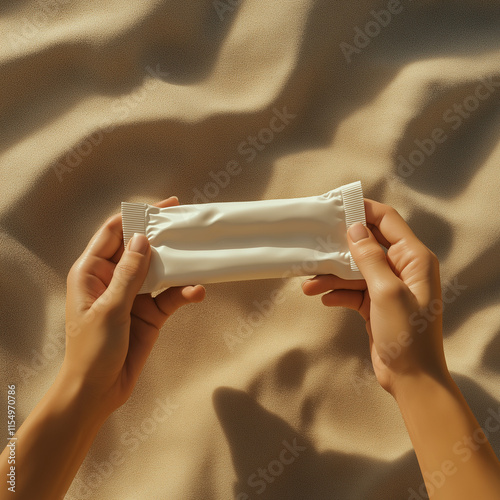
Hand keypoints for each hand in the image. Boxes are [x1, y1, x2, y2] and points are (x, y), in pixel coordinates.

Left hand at [62, 196, 205, 417]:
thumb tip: (142, 238)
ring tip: (197, 254)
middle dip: (162, 235)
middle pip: (140, 247)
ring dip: (177, 263)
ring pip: (159, 269)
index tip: (163, 206)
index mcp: (92, 271)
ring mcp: (133, 295)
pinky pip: (170, 296)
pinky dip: (184, 291)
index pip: (114, 232)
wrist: (98, 391)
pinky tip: (197, 291)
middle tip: (188, 223)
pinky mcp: (150, 313)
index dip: (136, 216)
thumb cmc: (91, 350)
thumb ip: (128, 274)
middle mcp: (113, 278)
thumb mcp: (109, 309)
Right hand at [302, 199, 447, 396]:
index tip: (337, 206)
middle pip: (367, 246)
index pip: (387, 221)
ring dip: (332, 276)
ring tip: (308, 284)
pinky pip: (353, 290)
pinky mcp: (376, 304)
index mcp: (414, 259)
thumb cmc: (407, 335)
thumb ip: (370, 258)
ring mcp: (388, 287)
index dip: (363, 210)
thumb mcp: (387, 292)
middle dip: (340, 248)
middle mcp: (402, 268)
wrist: (411, 379)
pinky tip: (322, 298)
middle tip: (315, 245)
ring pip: (355, 270)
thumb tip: (355, 229)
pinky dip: (338, 293)